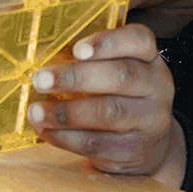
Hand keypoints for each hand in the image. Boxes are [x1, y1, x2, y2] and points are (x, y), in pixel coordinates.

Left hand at [27, 24, 186, 186]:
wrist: (150, 146)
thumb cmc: (120, 98)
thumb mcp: (114, 72)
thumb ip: (87, 62)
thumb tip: (42, 59)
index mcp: (149, 60)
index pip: (140, 40)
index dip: (108, 42)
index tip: (77, 49)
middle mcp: (156, 87)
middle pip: (121, 76)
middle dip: (76, 77)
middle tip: (40, 80)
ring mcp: (150, 121)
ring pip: (109, 112)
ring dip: (66, 112)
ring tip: (36, 111)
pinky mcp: (134, 151)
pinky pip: (98, 143)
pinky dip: (66, 137)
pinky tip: (46, 130)